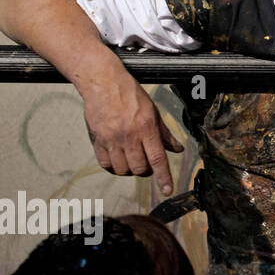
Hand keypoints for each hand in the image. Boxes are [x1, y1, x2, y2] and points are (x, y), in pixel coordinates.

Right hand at [81, 69, 183, 196]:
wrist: (104, 84)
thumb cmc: (131, 95)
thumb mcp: (153, 112)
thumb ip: (165, 133)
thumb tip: (177, 149)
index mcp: (146, 128)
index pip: (157, 159)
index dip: (163, 177)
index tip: (167, 190)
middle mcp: (129, 136)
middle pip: (139, 167)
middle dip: (145, 170)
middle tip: (146, 163)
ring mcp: (111, 139)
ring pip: (122, 169)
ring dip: (129, 169)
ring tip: (132, 159)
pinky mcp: (97, 140)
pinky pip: (105, 163)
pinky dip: (113, 166)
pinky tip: (117, 159)